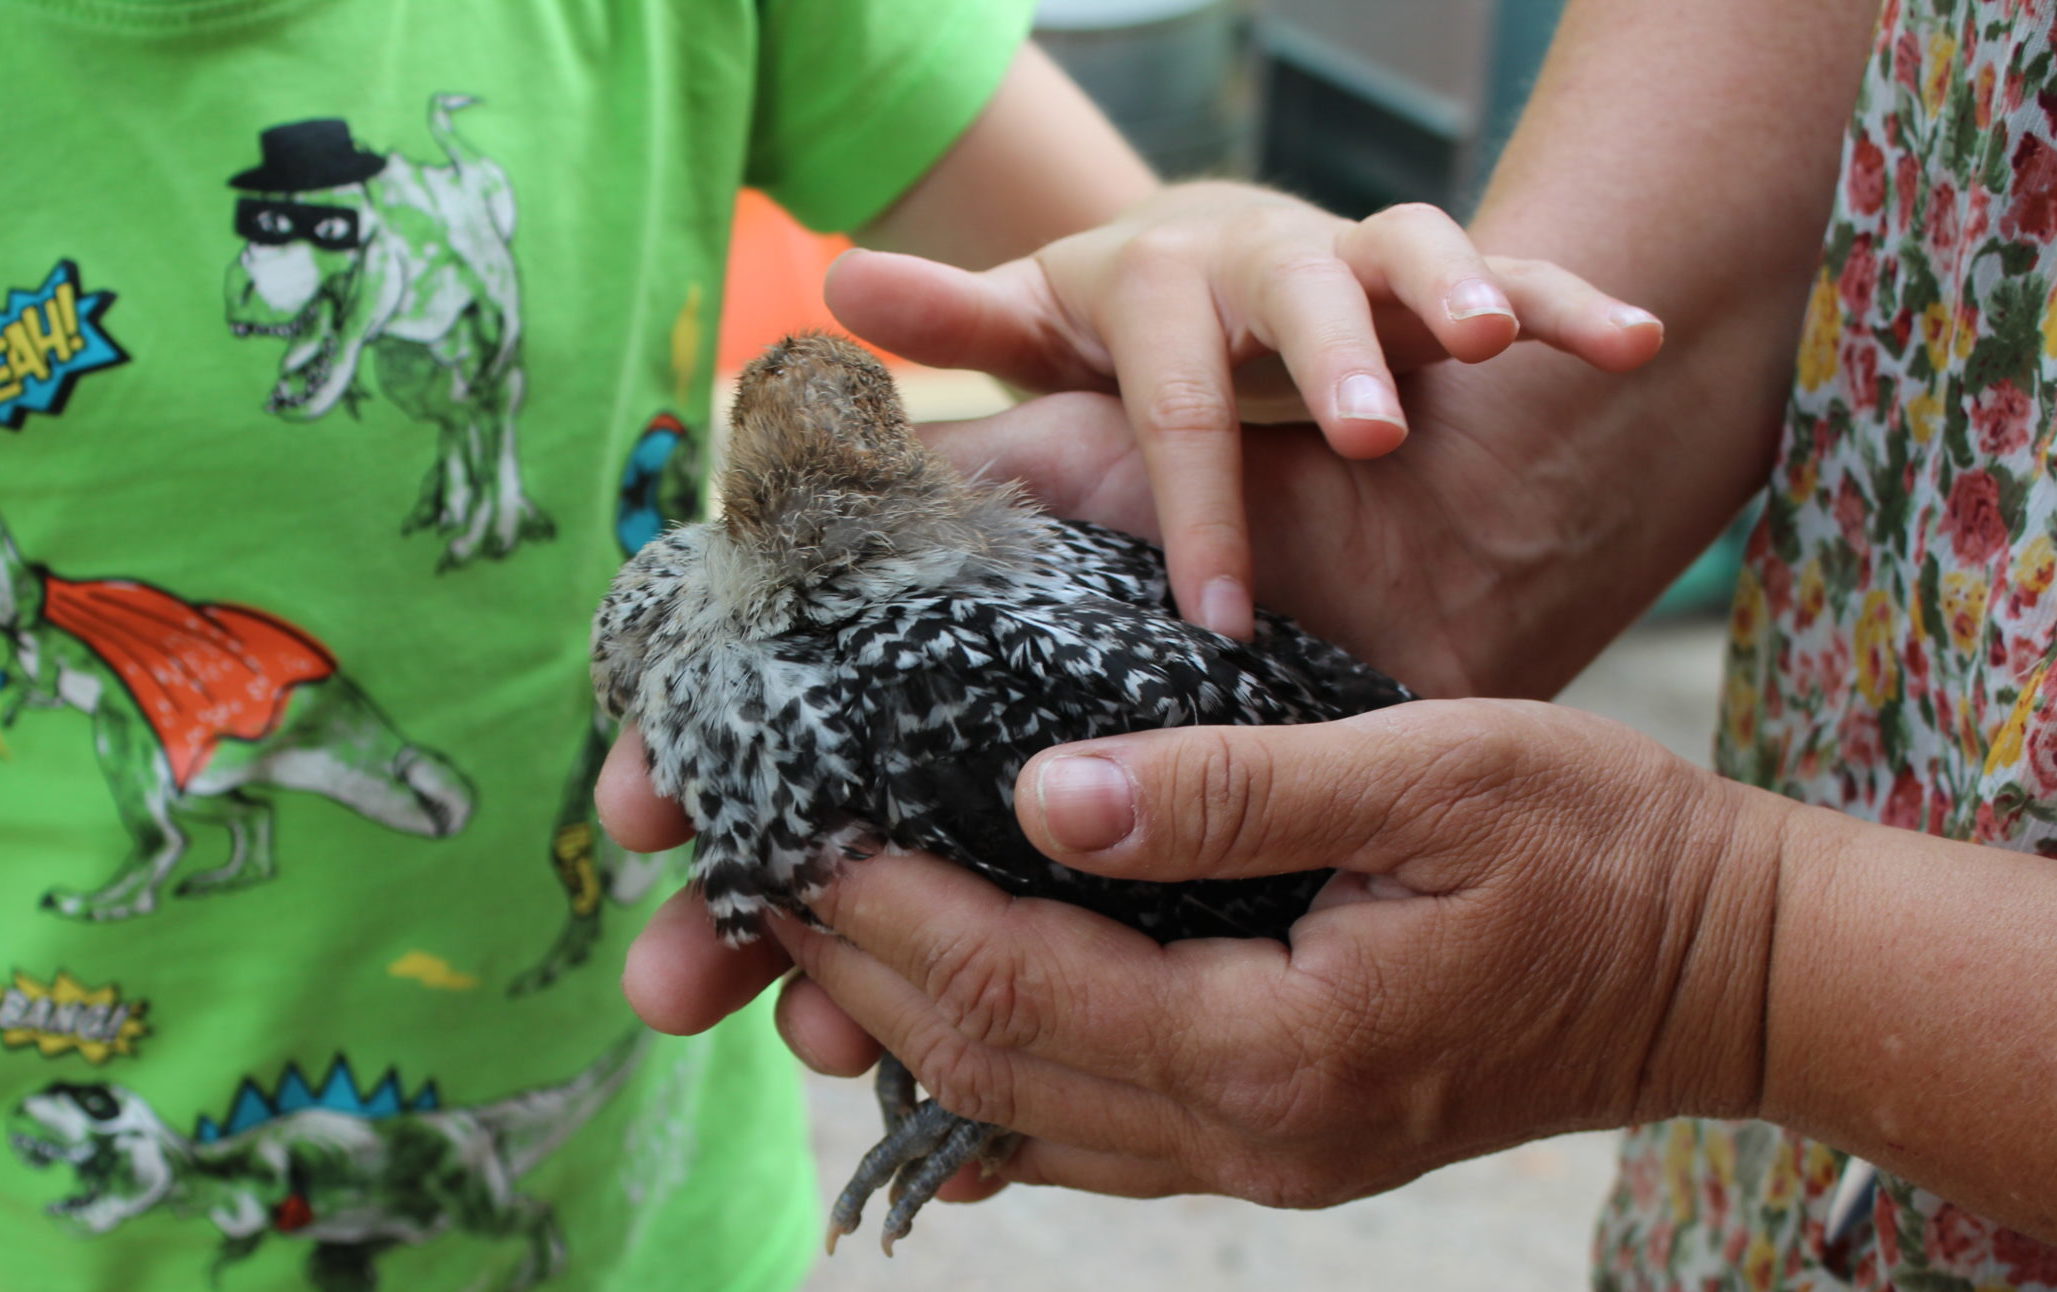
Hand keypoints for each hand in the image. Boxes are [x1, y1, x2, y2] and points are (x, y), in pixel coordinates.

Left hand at [763, 699, 1786, 1203]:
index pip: (1024, 992)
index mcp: (1280, 1046)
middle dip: (868, 978)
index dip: (893, 919)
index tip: (800, 837)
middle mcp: (1256, 1134)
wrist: (1721, 963)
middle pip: (1000, 1072)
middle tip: (767, 883)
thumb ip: (1230, 790)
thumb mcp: (1425, 774)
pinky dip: (1007, 1080)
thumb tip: (1042, 793)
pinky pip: (1103, 1132)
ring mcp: (1271, 1155)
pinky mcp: (1288, 1135)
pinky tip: (948, 1030)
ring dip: (918, 1032)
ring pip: (1036, 1121)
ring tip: (822, 945)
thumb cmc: (1598, 844)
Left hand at [831, 182, 1664, 636]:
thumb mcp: (1046, 328)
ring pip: (1410, 255)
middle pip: (1294, 293)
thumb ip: (964, 323)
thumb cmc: (1139, 333)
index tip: (1218, 610)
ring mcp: (1360, 259)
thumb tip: (837, 284)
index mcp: (1160, 284)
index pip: (1168, 388)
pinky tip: (1629, 343)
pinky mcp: (1445, 273)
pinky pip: (1519, 270)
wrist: (1251, 271)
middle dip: (1334, 365)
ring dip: (1456, 288)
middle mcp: (1261, 257)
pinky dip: (1568, 297)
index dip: (1192, 496)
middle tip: (1362, 444)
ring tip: (1491, 342)